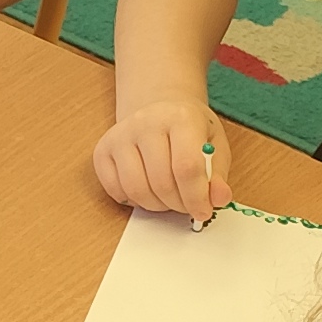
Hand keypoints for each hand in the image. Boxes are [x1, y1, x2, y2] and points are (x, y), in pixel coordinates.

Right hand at [93, 96, 228, 222]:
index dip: (196, 197)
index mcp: (180, 117)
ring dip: (156, 205)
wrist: (159, 109)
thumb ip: (218, 175)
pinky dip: (133, 201)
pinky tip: (147, 190)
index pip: (186, 167)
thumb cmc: (189, 129)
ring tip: (168, 198)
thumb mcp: (215, 145)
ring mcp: (120, 135)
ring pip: (137, 190)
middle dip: (178, 204)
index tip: (203, 212)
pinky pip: (115, 190)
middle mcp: (146, 122)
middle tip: (187, 205)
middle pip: (161, 182)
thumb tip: (219, 199)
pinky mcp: (103, 149)